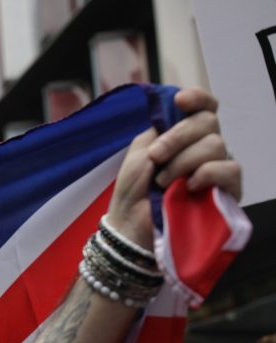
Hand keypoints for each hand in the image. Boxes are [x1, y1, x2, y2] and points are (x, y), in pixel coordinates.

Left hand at [104, 88, 241, 248]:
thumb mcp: (140, 153)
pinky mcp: (226, 191)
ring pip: (216, 144)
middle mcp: (204, 147)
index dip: (198, 98)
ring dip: (184, 161)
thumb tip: (178, 110)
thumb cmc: (134, 191)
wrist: (130, 225)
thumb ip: (159, 130)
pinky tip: (189, 186)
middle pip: (209, 121)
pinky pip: (230, 169)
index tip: (180, 100)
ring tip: (163, 182)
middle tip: (156, 157)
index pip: (204, 107)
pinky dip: (207, 173)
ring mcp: (216, 168)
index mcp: (183, 135)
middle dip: (178, 136)